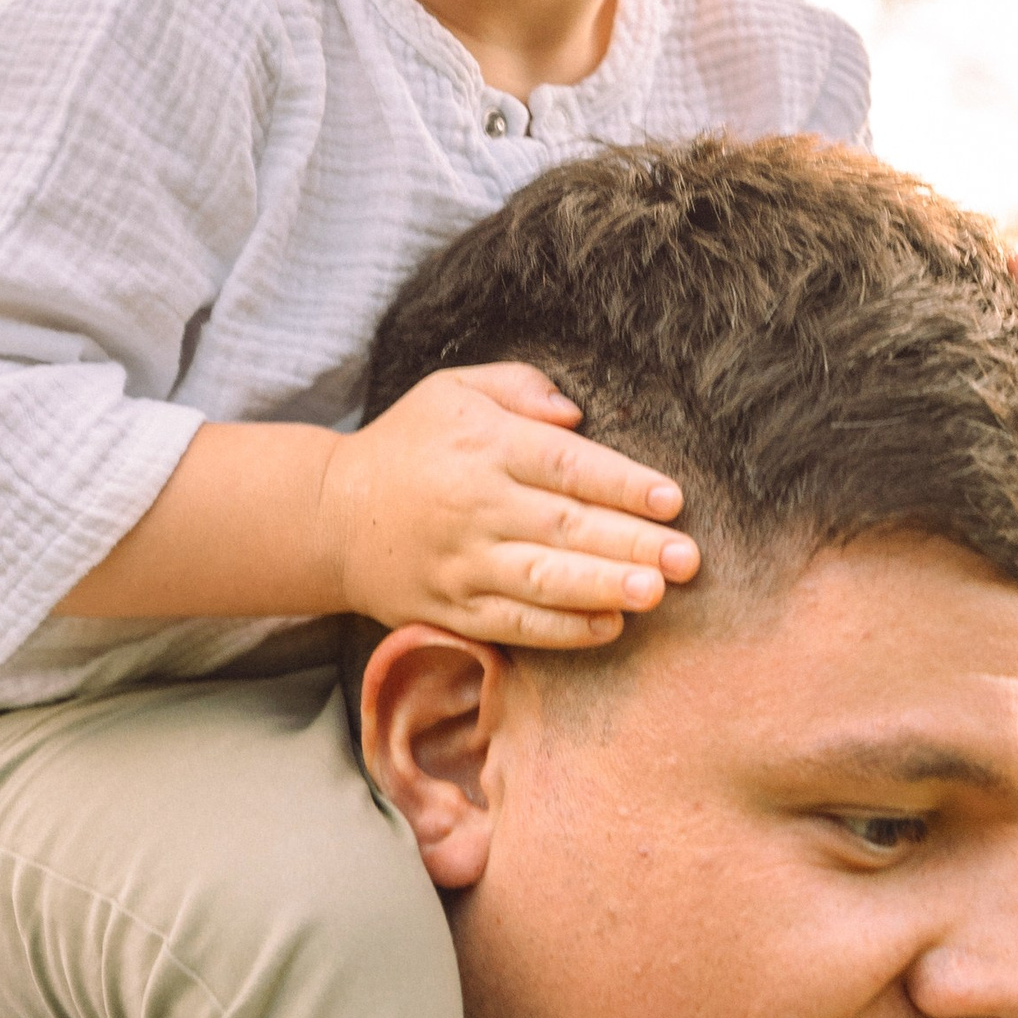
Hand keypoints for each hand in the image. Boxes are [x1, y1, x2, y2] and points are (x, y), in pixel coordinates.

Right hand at [318, 365, 699, 645]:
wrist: (330, 517)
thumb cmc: (408, 445)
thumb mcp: (453, 390)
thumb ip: (519, 387)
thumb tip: (576, 413)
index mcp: (484, 445)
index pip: (566, 465)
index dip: (623, 484)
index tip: (672, 499)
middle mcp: (475, 505)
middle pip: (563, 525)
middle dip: (630, 542)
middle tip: (688, 557)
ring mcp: (462, 563)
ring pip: (541, 579)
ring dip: (601, 587)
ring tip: (655, 592)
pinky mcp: (452, 609)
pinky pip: (514, 624)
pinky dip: (562, 630)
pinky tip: (609, 626)